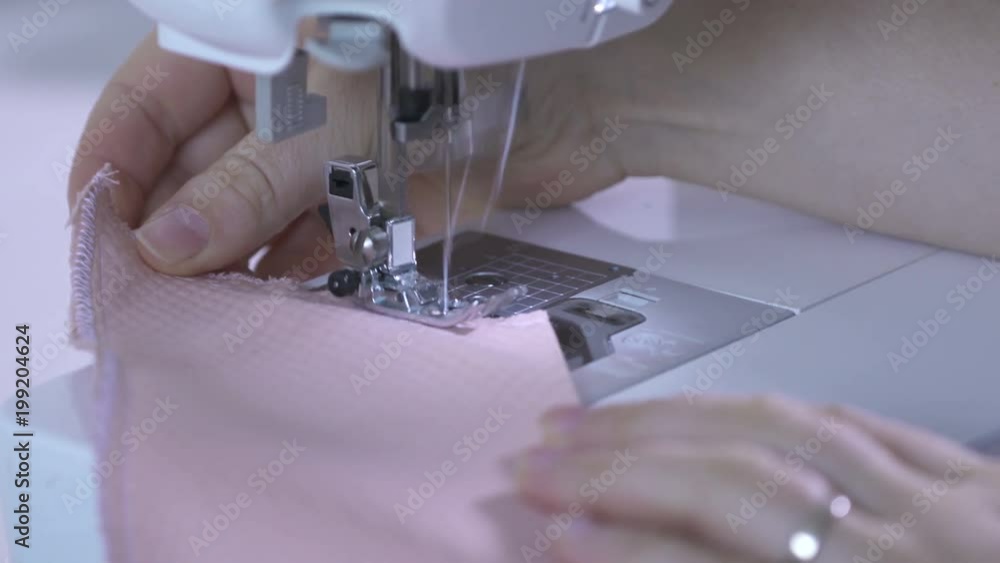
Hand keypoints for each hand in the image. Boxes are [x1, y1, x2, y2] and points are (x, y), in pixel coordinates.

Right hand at [67, 29, 646, 277]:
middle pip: (195, 165)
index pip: (145, 106)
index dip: (113, 173)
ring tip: (192, 320)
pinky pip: (307, 233)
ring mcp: (323, 146)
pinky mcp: (367, 191)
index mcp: (248, 46)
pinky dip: (286, 267)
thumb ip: (240, 187)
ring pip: (249, 207)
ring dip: (226, 260)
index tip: (95, 242)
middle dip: (170, 231)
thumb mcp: (321, 128)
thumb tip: (161, 248)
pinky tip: (260, 305)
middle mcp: (277, 96)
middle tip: (141, 303)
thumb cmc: (441, 75)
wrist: (577, 101)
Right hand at [514, 395, 999, 561]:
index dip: (627, 544)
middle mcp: (901, 547)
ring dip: (672, 418)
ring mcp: (942, 498)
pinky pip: (858, 420)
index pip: (720, 560)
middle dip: (622, 466)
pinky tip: (714, 409)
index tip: (550, 531)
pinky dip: (772, 412)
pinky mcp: (971, 474)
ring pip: (782, 427)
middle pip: (738, 479)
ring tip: (593, 419)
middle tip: (538, 459)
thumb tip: (640, 557)